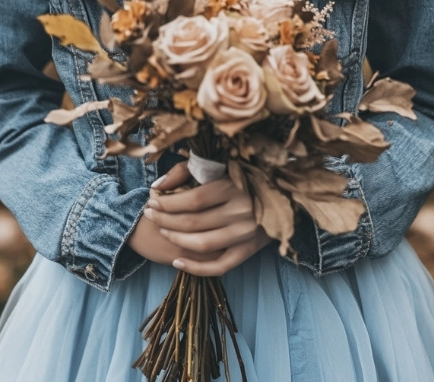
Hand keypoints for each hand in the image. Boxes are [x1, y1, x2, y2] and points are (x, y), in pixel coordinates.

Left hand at [142, 161, 271, 276]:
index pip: (192, 200)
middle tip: (149, 215)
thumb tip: (158, 185)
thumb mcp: (217, 165)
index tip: (152, 201)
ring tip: (161, 231)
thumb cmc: (242, 175)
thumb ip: (185, 170)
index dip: (167, 203)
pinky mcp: (250, 250)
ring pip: (202, 244)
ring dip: (175, 240)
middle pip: (193, 222)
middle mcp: (241, 211)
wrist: (284, 193)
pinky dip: (196, 268)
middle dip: (164, 220)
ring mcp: (246, 234)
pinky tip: (177, 262)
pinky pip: (220, 266)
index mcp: (233, 186)